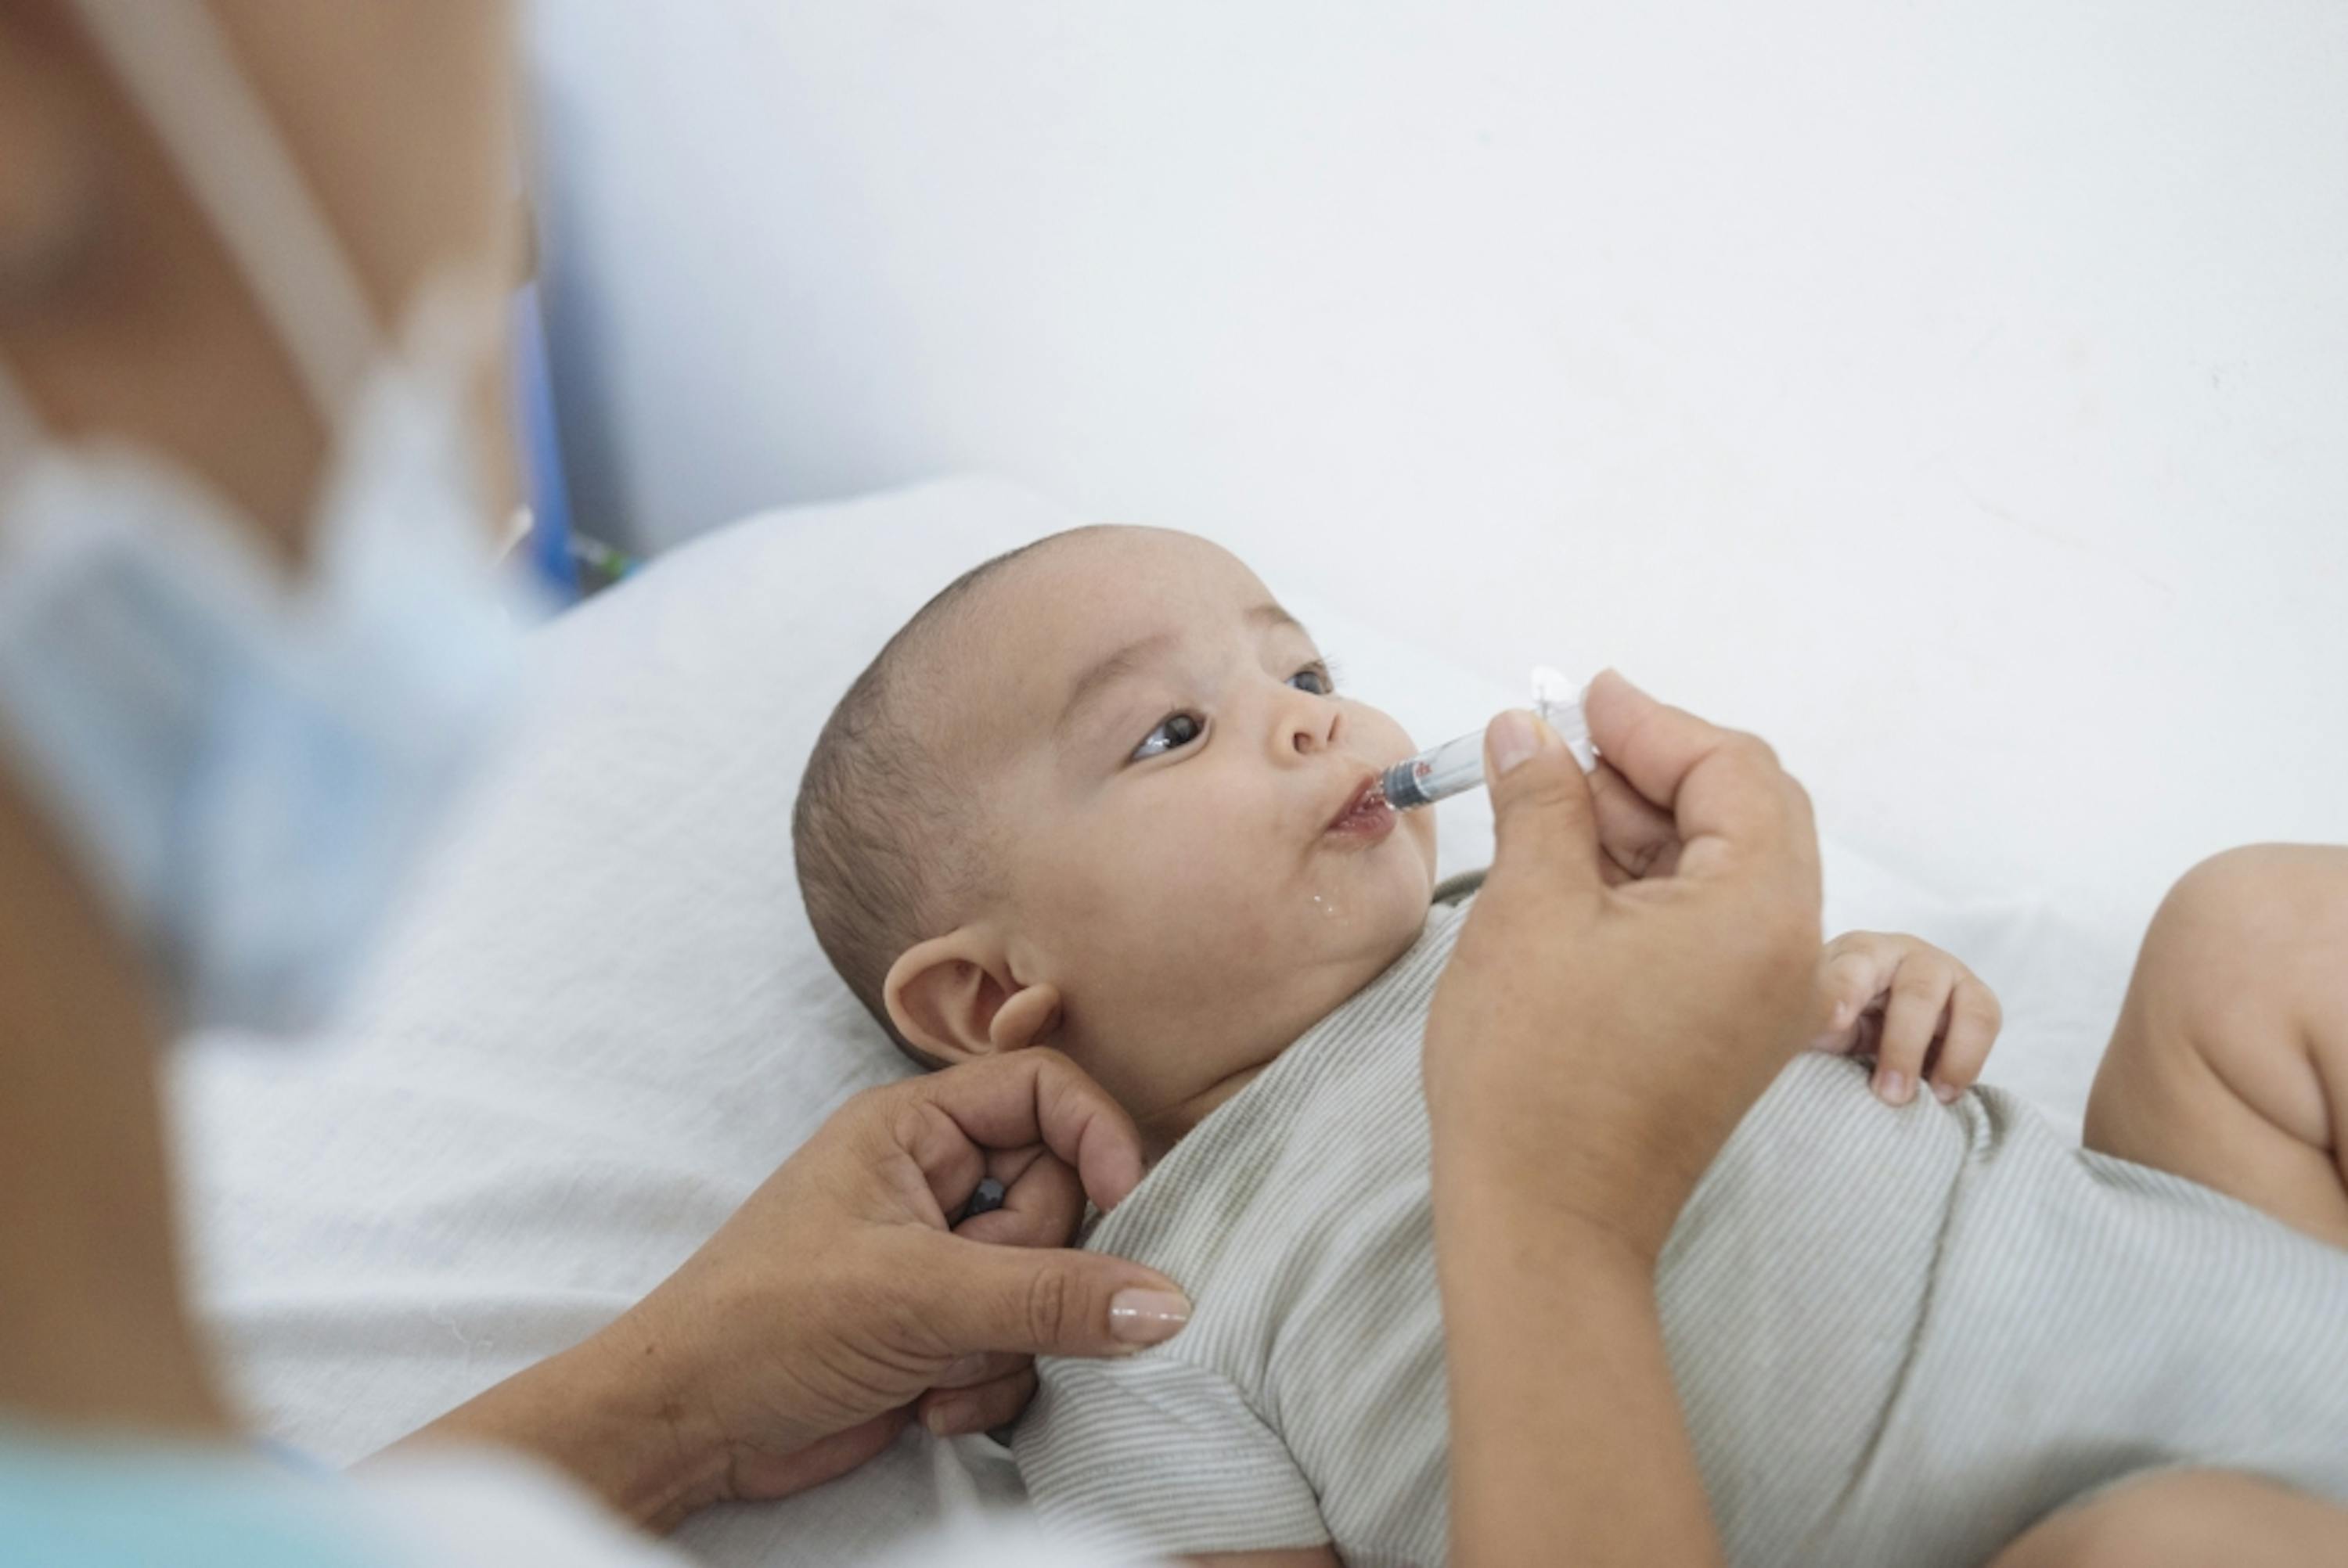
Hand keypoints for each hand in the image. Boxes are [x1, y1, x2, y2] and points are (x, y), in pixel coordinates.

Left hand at [394, 1050, 1188, 1530]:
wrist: (686, 1428)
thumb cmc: (766, 1324)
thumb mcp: (916, 1298)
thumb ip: (1048, 1297)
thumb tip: (1164, 1302)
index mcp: (913, 1127)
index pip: (1043, 1089)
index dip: (1097, 1138)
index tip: (1126, 1207)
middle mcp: (932, 1181)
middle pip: (1059, 1198)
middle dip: (1034, 1275)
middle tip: (972, 1311)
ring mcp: (939, 1258)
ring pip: (1048, 1284)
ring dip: (1007, 1346)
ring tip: (933, 1370)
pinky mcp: (941, 1331)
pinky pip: (1022, 1345)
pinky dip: (987, 1384)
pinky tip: (927, 1407)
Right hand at [1424, 671, 1826, 1261]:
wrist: (1547, 1222)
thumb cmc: (1537, 1073)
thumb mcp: (1530, 910)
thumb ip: (1544, 804)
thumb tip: (1531, 733)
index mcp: (1762, 912)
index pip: (1735, 771)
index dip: (1654, 723)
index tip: (1580, 697)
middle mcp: (1789, 950)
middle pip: (1747, 812)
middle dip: (1655, 767)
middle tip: (1563, 746)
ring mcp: (1766, 997)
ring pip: (1725, 867)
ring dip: (1645, 823)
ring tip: (1551, 804)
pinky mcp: (1731, 1029)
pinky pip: (1709, 923)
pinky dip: (1649, 881)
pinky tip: (1575, 867)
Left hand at [1811, 930, 2002, 1105]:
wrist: (1868, 1013)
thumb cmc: (1833, 1012)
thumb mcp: (1811, 1017)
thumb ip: (1811, 1020)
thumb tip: (1824, 1026)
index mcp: (1859, 953)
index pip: (1853, 966)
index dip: (1845, 993)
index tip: (1834, 1023)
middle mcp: (1909, 956)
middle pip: (1918, 993)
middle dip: (1905, 1048)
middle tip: (1889, 1094)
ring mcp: (1949, 975)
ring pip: (1972, 1008)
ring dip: (1956, 1058)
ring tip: (1936, 1097)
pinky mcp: (1975, 1002)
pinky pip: (1987, 1028)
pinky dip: (1970, 1064)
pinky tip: (1944, 1093)